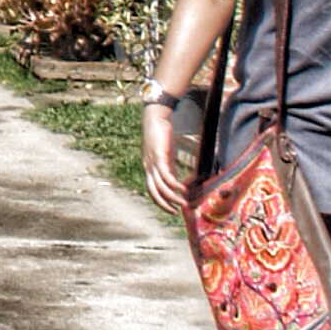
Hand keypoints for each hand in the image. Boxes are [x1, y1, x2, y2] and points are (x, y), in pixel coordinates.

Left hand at [139, 98, 189, 217]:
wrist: (156, 117)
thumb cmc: (161, 135)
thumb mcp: (166, 156)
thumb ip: (169, 169)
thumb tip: (175, 183)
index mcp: (149, 168)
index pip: (152, 190)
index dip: (161, 202)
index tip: (172, 209)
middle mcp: (148, 168)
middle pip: (153, 192)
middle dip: (164, 204)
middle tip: (175, 212)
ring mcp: (152, 163)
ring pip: (160, 187)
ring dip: (172, 198)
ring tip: (183, 204)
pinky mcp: (159, 157)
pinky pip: (166, 176)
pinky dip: (174, 185)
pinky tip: (182, 189)